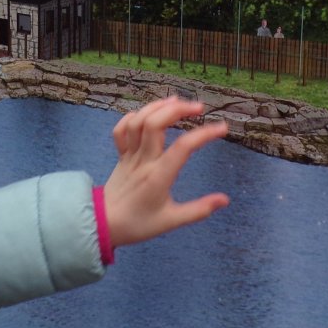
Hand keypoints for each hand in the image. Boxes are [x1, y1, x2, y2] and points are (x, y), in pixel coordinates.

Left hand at [103, 97, 229, 247]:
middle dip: (178, 109)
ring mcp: (129, 155)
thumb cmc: (138, 224)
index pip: (183, 147)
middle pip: (156, 124)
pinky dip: (133, 117)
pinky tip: (148, 114)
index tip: (222, 128)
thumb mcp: (171, 222)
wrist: (102, 225)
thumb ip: (199, 210)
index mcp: (158, 176)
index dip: (204, 134)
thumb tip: (225, 200)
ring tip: (177, 102)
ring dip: (157, 107)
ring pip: (138, 122)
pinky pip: (122, 130)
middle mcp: (143, 160)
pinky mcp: (120, 155)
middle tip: (198, 108)